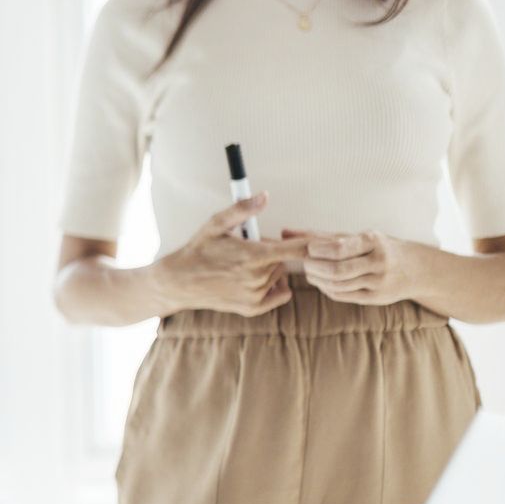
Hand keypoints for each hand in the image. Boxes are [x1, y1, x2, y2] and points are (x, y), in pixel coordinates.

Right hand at [151, 194, 310, 316]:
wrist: (178, 283)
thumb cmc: (197, 250)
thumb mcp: (215, 224)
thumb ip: (242, 209)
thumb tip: (265, 195)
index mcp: (253, 256)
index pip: (296, 250)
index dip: (313, 245)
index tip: (326, 242)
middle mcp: (257, 278)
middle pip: (284, 261)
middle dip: (272, 253)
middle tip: (247, 249)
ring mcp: (255, 296)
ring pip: (278, 276)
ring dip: (268, 269)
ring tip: (242, 265)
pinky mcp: (252, 308)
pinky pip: (278, 294)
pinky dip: (271, 286)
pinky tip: (251, 280)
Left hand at [286, 228, 423, 305]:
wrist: (417, 268)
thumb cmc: (379, 247)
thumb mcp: (356, 236)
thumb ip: (320, 235)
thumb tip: (285, 231)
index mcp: (374, 241)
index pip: (340, 248)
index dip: (318, 251)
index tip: (309, 249)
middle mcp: (379, 262)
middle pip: (337, 270)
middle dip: (315, 267)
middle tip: (306, 263)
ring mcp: (379, 282)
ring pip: (338, 285)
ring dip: (318, 280)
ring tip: (311, 272)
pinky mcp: (376, 298)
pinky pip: (344, 296)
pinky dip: (328, 289)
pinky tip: (323, 282)